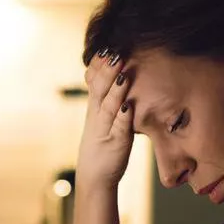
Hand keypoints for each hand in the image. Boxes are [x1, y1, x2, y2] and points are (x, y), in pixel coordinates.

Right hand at [77, 50, 134, 190]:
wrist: (94, 178)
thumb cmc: (102, 148)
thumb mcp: (103, 121)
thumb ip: (109, 102)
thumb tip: (118, 79)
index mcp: (95, 109)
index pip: (94, 82)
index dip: (99, 65)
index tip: (106, 46)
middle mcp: (97, 117)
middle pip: (99, 89)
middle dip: (107, 70)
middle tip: (115, 51)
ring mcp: (105, 130)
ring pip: (108, 106)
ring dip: (115, 89)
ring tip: (122, 73)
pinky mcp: (115, 144)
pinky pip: (118, 129)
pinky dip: (123, 118)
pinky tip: (128, 106)